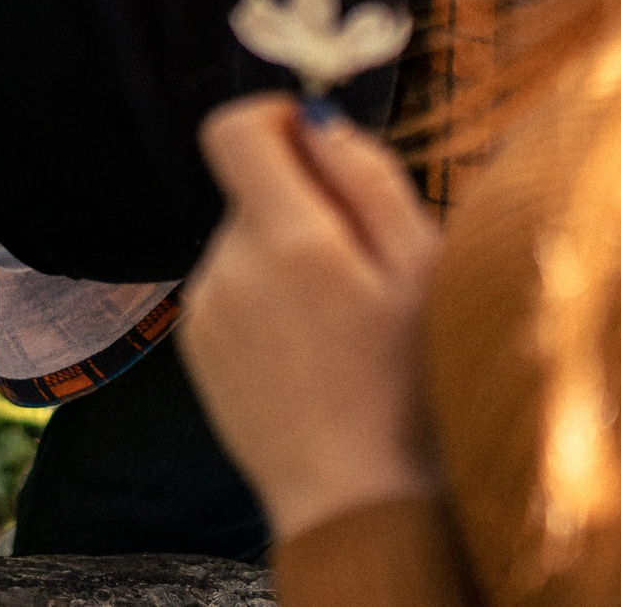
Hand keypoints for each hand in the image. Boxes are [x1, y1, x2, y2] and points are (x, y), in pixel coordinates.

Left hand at [178, 96, 441, 539]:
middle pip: (253, 191)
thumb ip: (368, 178)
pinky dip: (270, 304)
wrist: (356, 503)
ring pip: (246, 245)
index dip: (276, 117)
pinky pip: (233, 292)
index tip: (317, 142)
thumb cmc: (410, 387)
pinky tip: (313, 356)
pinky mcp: (198, 349)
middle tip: (365, 272)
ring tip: (342, 328)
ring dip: (289, 261)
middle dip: (305, 207)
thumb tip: (318, 121)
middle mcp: (227, 267)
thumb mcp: (422, 270)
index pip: (234, 129)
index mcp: (286, 239)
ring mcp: (205, 311)